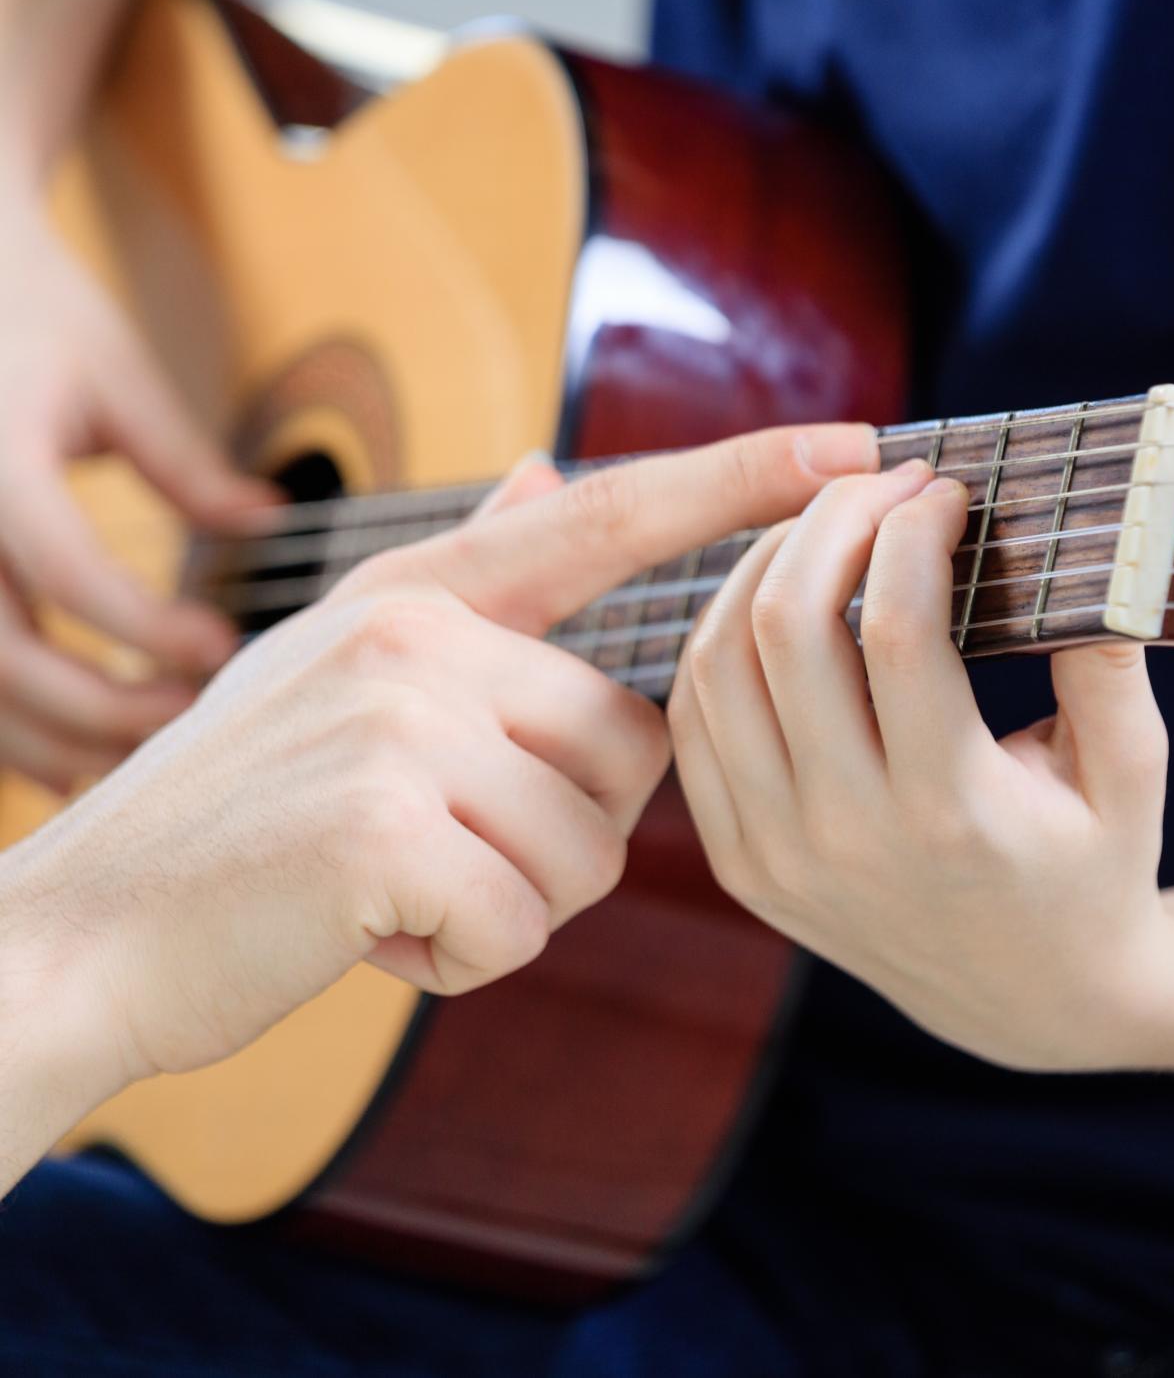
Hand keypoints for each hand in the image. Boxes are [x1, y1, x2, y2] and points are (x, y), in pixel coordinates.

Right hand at [0, 195, 276, 790]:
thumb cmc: (32, 318)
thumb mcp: (113, 373)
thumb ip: (185, 462)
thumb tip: (271, 522)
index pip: (62, 566)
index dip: (143, 625)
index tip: (224, 652)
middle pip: (3, 655)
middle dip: (102, 707)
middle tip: (196, 721)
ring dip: (57, 741)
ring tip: (151, 756)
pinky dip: (15, 734)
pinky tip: (80, 763)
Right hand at [3, 422, 877, 1112]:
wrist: (89, 927)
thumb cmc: (243, 816)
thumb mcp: (344, 666)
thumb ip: (464, 577)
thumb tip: (547, 471)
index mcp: (419, 598)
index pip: (609, 518)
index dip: (739, 478)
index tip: (854, 443)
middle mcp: (417, 638)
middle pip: (623, 749)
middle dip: (563, 832)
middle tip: (441, 850)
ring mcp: (399, 725)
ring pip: (585, 847)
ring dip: (509, 902)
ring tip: (396, 887)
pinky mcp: (386, 828)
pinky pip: (521, 920)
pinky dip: (464, 959)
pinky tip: (374, 933)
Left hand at [669, 464, 1173, 1072]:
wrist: (1027, 1001)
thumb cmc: (1094, 870)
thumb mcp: (1134, 775)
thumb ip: (1110, 660)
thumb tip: (1087, 535)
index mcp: (950, 813)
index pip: (896, 629)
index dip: (913, 530)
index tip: (946, 486)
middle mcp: (844, 837)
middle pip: (785, 629)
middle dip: (829, 520)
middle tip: (878, 479)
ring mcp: (776, 855)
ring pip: (716, 664)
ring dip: (761, 565)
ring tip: (825, 522)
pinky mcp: (740, 862)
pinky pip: (692, 721)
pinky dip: (718, 640)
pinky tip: (772, 596)